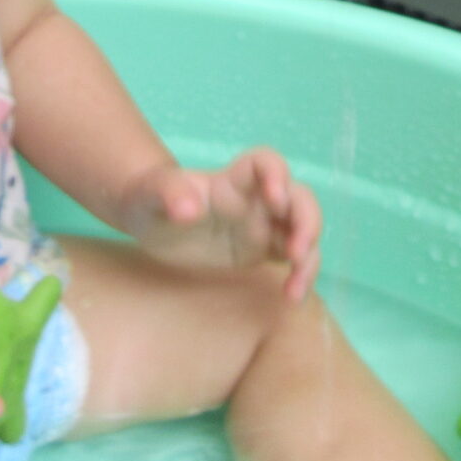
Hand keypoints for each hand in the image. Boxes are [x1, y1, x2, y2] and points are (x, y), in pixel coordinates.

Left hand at [121, 150, 323, 300]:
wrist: (151, 222)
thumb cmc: (150, 198)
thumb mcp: (150, 193)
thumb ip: (169, 193)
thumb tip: (190, 208)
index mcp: (231, 179)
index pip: (265, 163)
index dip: (277, 174)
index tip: (274, 198)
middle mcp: (255, 199)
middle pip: (299, 198)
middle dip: (307, 221)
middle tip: (296, 253)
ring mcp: (263, 225)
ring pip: (304, 231)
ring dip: (309, 257)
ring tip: (294, 290)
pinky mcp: (263, 250)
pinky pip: (295, 260)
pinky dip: (301, 276)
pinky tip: (291, 298)